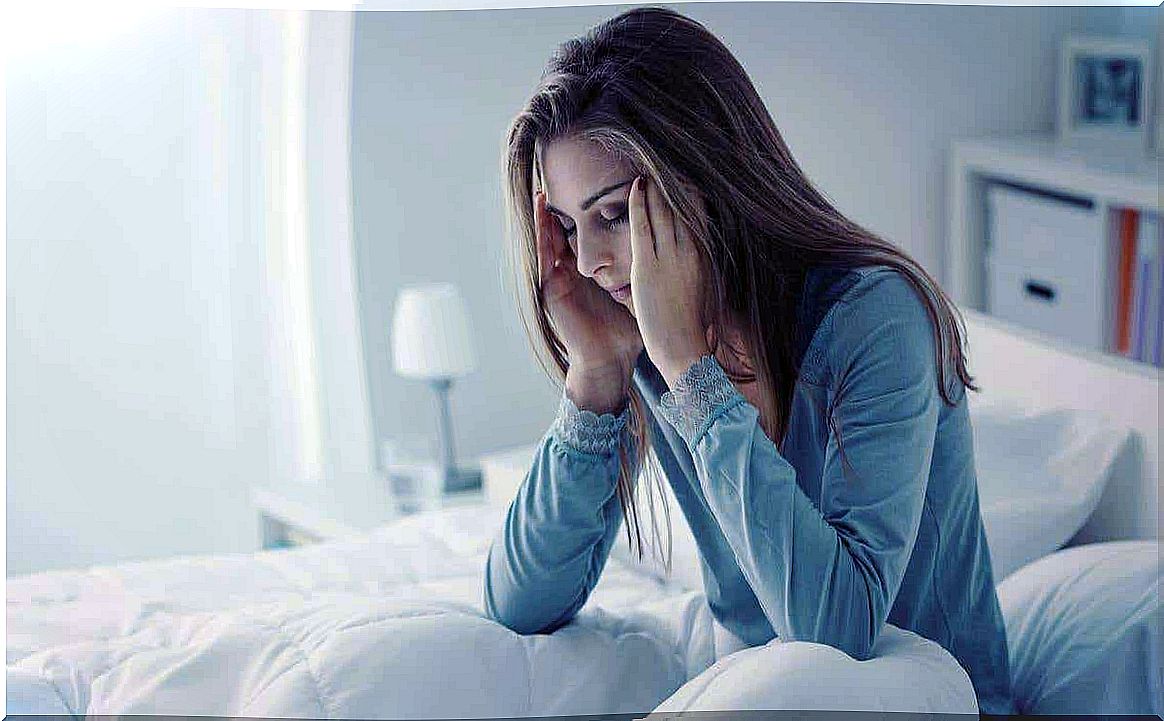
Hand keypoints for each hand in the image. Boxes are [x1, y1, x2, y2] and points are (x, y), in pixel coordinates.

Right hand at [534, 189, 643, 380]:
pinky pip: (543, 260)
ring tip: (543, 194)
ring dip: (544, 220)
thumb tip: (679, 259)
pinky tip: (539, 221)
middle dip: (562, 210)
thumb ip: (650, 276)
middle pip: (565, 235)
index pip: (587, 236)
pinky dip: (540, 239)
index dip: (585, 214)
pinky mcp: (551, 292)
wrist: (611, 360)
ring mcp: (559, 283)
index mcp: (591, 273)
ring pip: (549, 244)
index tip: (591, 190)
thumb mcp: (639, 294)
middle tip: (558, 181)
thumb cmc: (627, 332)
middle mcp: (573, 274)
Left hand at [628, 175, 711, 387]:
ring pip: (663, 212)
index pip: (697, 218)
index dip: (690, 195)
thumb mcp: (704, 298)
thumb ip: (700, 279)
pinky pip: (642, 227)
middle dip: (673, 184)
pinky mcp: (648, 267)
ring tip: (649, 167)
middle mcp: (689, 254)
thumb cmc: (694, 333)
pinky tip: (636, 186)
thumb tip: (702, 272)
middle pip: (682, 209)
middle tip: (664, 161)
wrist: (685, 351)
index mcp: (703, 260)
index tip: (684, 178)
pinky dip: (639, 204)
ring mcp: (669, 259)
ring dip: (656, 187)